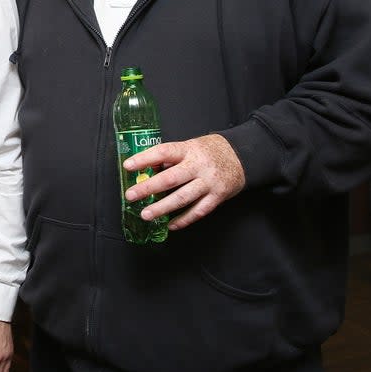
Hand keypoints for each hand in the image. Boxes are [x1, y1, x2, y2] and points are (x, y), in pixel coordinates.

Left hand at [123, 133, 245, 230]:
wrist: (242, 156)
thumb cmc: (209, 152)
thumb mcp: (190, 146)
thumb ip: (171, 158)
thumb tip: (148, 170)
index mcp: (189, 150)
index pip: (163, 152)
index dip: (144, 159)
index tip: (128, 166)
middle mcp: (199, 166)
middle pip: (171, 178)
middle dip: (148, 188)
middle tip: (131, 195)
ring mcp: (209, 183)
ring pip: (183, 198)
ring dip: (162, 208)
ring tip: (146, 214)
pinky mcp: (217, 197)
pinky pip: (198, 211)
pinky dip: (183, 220)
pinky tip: (170, 225)